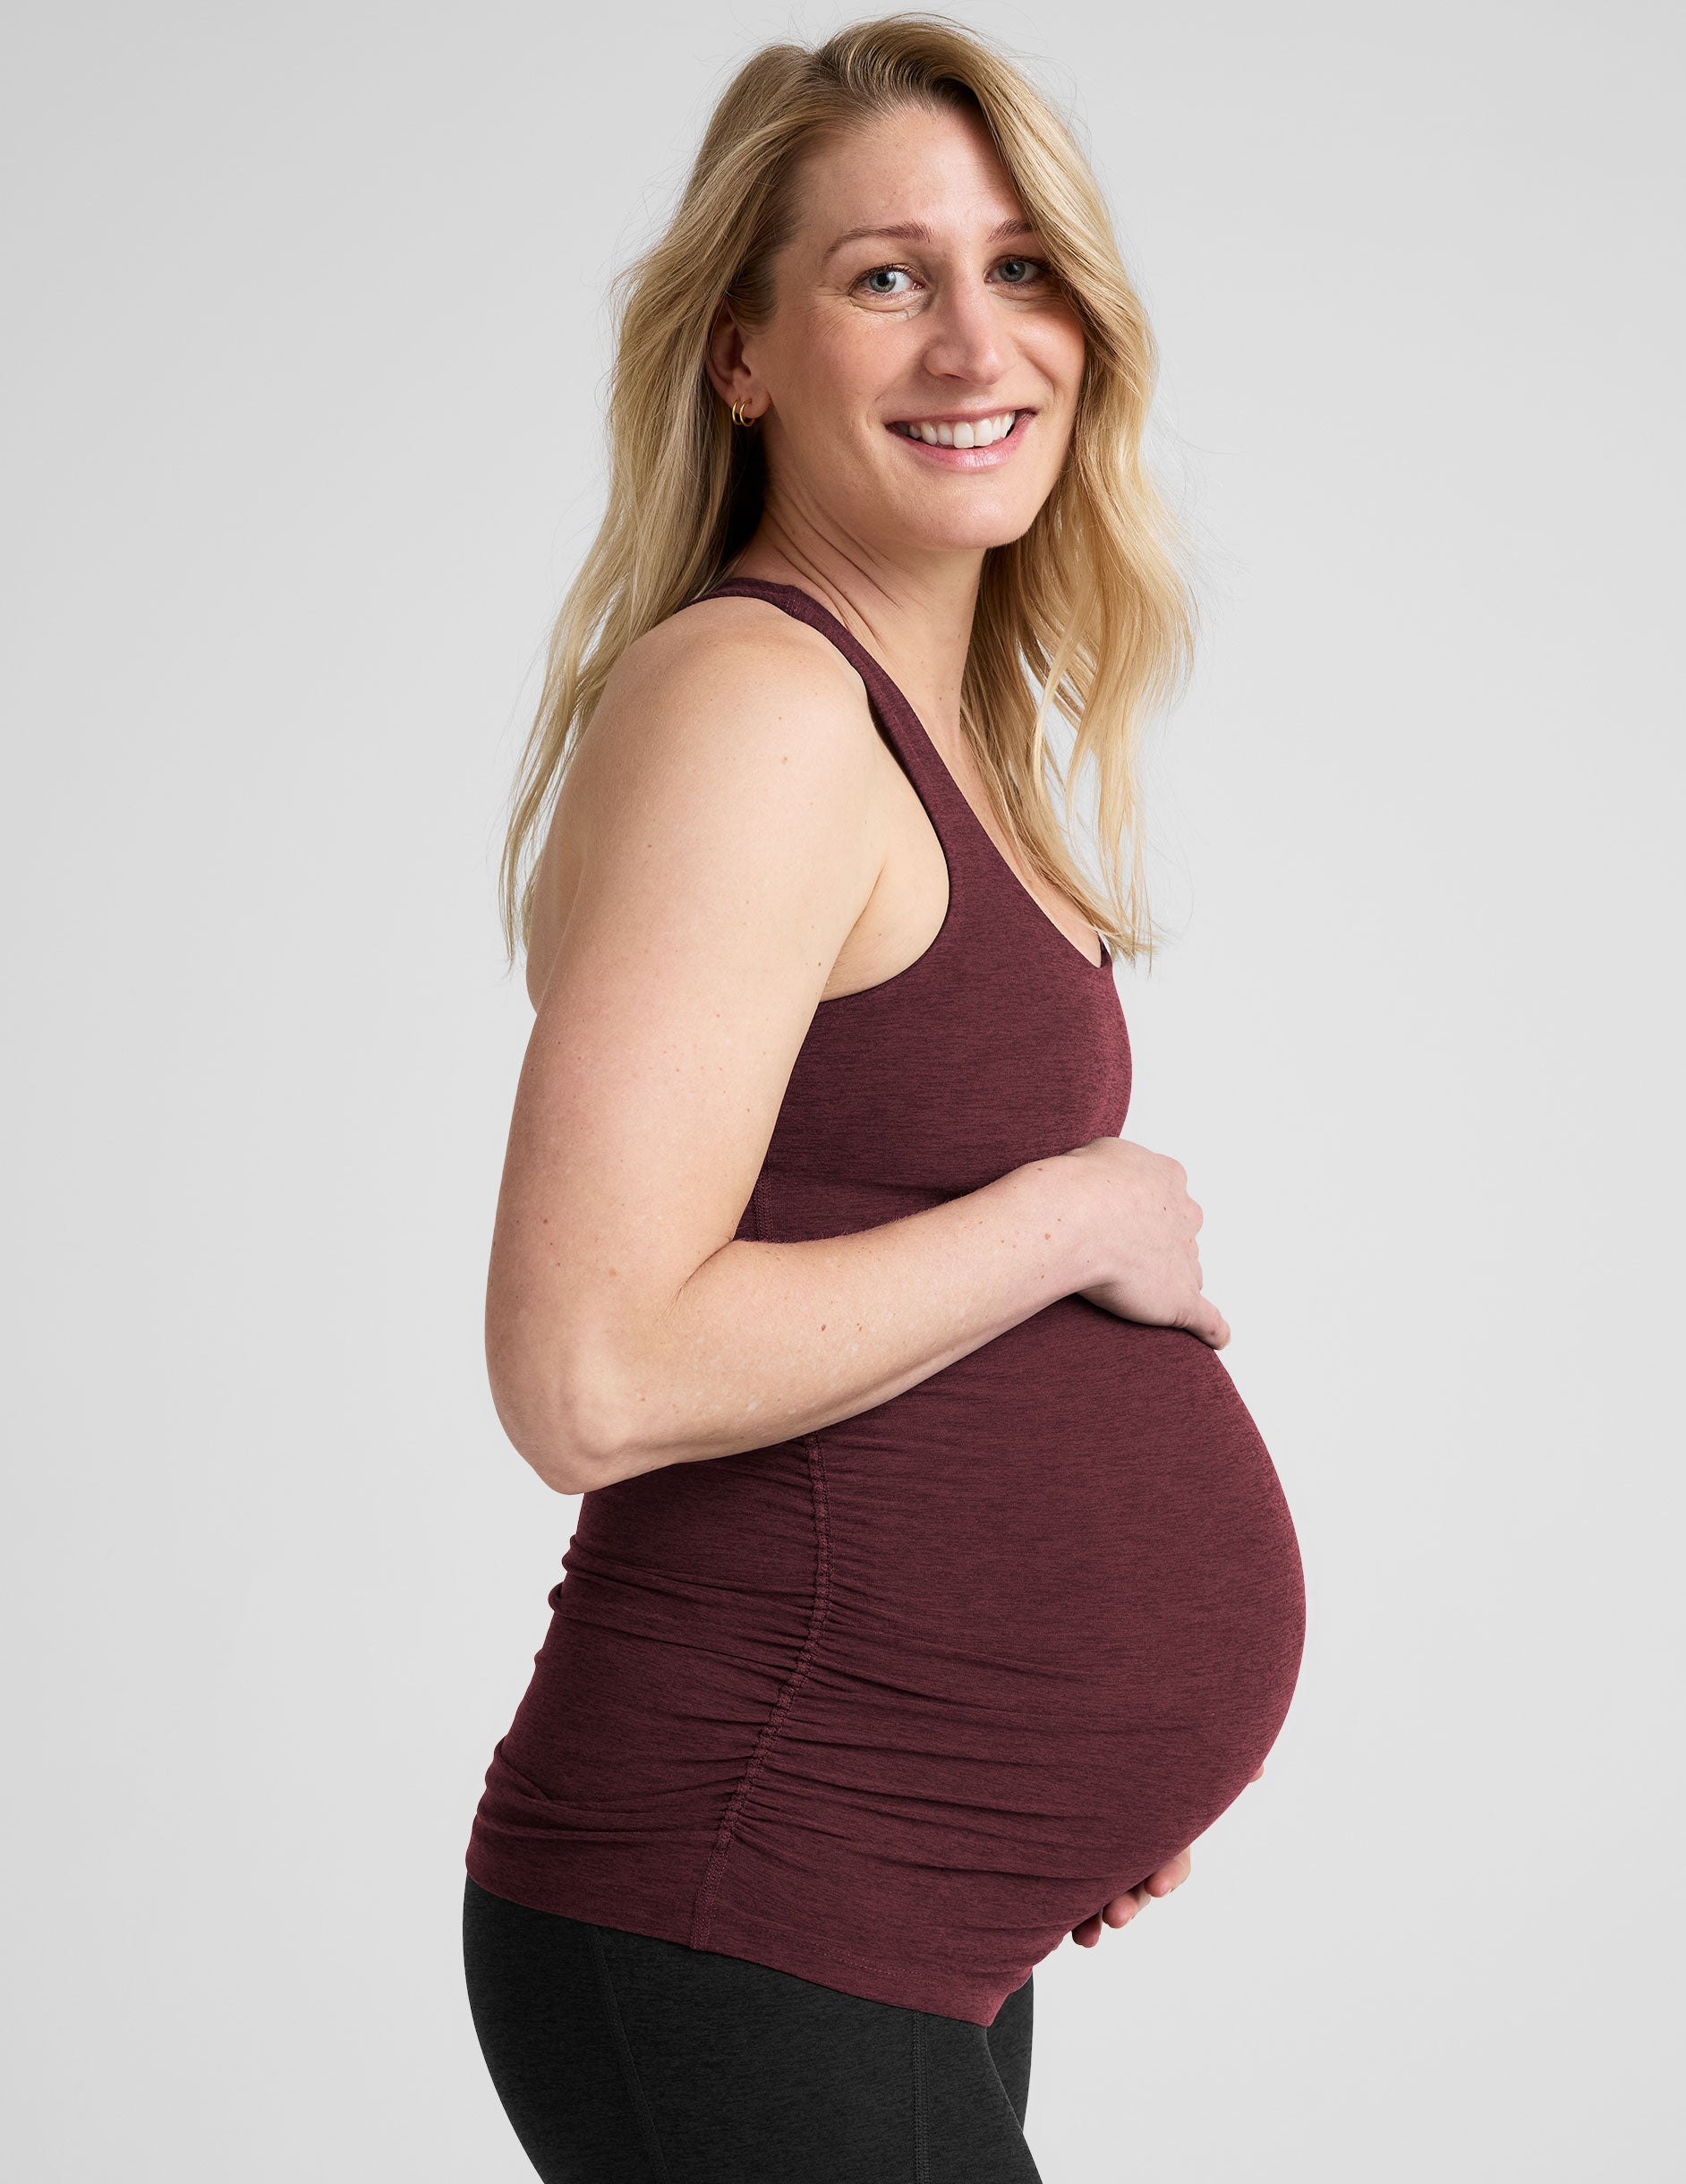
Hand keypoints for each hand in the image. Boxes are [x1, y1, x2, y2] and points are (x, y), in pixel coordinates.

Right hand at [1057, 1138, 1229, 1349]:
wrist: (1078, 1219)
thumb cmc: (1080, 1186)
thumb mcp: (1100, 1153)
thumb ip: (1116, 1167)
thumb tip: (1110, 1176)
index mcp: (1168, 1179)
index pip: (1168, 1198)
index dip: (1144, 1212)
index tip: (1118, 1220)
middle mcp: (1184, 1216)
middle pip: (1182, 1236)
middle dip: (1159, 1246)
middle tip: (1119, 1254)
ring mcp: (1186, 1259)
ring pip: (1187, 1273)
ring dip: (1168, 1282)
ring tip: (1135, 1293)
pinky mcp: (1181, 1299)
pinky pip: (1207, 1318)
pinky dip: (1211, 1329)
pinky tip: (1214, 1337)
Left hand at [1069, 1762, 1264, 1946]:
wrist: (1080, 1755)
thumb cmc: (1133, 1760)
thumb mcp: (1163, 1760)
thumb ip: (1206, 1766)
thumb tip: (1261, 1768)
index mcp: (1161, 1830)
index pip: (1173, 1858)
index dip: (1169, 1873)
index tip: (1157, 1886)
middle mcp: (1135, 1853)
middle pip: (1137, 1886)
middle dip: (1130, 1903)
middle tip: (1118, 1916)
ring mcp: (1105, 1865)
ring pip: (1106, 1900)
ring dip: (1098, 1920)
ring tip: (1088, 1936)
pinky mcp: (1074, 1870)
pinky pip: (1073, 1900)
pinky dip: (1069, 1918)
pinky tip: (1059, 1934)